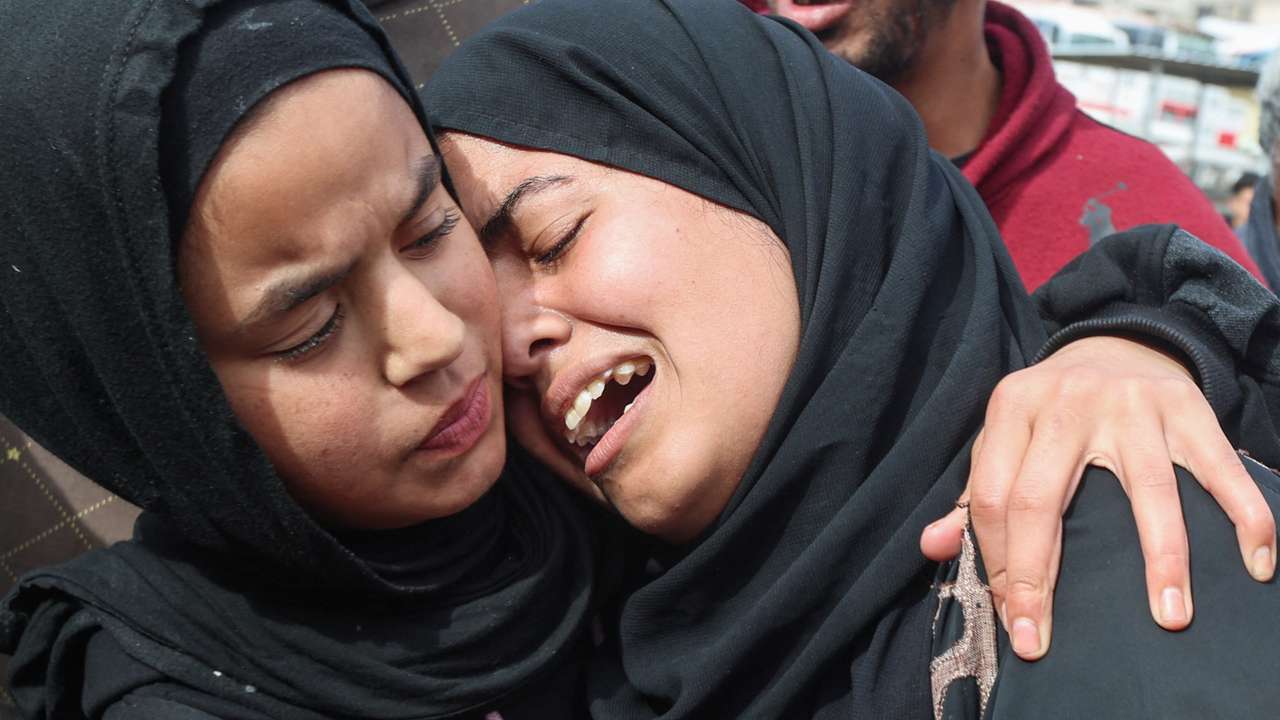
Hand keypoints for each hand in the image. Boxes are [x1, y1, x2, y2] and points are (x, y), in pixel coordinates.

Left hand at [919, 335, 1275, 660]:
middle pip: (1042, 499)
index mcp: (1012, 408)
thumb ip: (972, 494)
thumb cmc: (1051, 410)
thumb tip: (934, 547)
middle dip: (1040, 577)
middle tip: (1041, 638)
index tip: (1013, 617)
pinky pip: (1220, 468)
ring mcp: (1132, 405)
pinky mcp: (1188, 408)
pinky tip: (1256, 562)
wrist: (1116, 342)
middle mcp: (1067, 403)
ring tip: (1169, 616)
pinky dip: (1245, 515)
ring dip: (1162, 559)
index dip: (997, 562)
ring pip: (1148, 491)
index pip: (991, 498)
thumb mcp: (1004, 436)